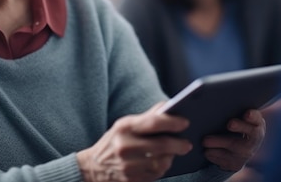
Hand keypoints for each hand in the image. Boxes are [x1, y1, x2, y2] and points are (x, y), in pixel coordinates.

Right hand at [76, 102, 192, 181]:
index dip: (172, 122)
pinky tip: (162, 162)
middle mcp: (125, 146)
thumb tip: (168, 106)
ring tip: (173, 153)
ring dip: (171, 157)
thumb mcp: (124, 125)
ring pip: (161, 162)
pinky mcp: (131, 180)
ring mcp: (128, 165)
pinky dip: (162, 168)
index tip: (185, 122)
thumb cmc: (114, 141)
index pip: (154, 123)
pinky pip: (156, 175)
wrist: (93, 166)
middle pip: (161, 145)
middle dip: (179, 144)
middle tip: (187, 143)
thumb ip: (147, 117)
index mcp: (124, 127)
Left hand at [202, 109, 265, 171]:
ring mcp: (245, 154)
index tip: (247, 113)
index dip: (253, 116)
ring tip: (205, 141)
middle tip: (229, 123)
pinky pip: (224, 161)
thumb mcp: (238, 116)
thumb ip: (234, 108)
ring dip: (219, 144)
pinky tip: (206, 150)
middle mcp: (253, 140)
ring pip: (233, 149)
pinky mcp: (235, 164)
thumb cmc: (236, 125)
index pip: (257, 119)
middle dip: (239, 127)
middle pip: (250, 132)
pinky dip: (214, 155)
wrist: (240, 148)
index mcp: (256, 124)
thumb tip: (215, 94)